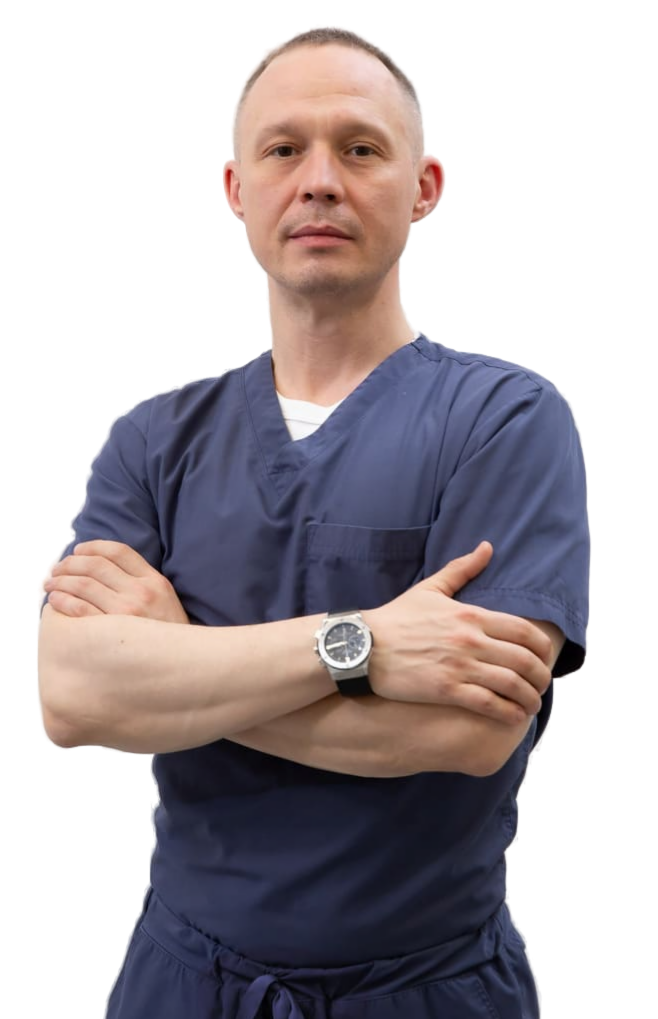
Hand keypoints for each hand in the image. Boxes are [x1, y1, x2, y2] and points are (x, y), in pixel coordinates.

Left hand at [41, 541, 189, 623]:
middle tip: (57, 568)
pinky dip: (62, 601)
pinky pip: (78, 610)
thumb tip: (105, 564)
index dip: (93, 546)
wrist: (178, 665)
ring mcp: (126, 614)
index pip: (118, 551)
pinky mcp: (111, 634)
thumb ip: (142, 580)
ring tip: (50, 584)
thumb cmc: (166, 633)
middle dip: (70, 563)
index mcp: (154, 581)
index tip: (78, 550)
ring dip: (60, 580)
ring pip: (82, 585)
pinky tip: (55, 601)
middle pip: (96, 565)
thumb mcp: (165, 599)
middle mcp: (141, 593)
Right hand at [365, 541, 552, 724]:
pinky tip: (514, 717)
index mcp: (471, 615)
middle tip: (543, 684)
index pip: (524, 631)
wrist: (361, 646)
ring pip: (512, 684)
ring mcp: (459, 666)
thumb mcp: (430, 589)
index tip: (546, 657)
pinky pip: (489, 704)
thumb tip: (487, 547)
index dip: (543, 648)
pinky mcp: (446, 690)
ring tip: (531, 704)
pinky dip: (508, 713)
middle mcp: (470, 640)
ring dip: (529, 697)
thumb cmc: (395, 618)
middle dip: (542, 676)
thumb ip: (462, 569)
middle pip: (524, 660)